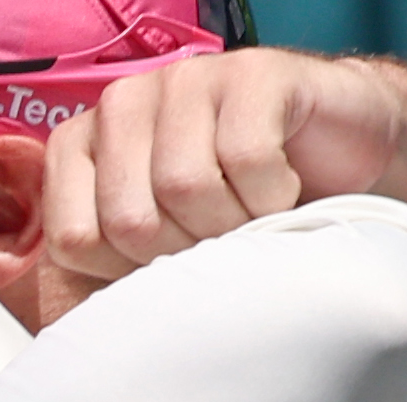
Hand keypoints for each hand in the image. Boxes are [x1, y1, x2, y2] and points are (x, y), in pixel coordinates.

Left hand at [42, 51, 406, 297]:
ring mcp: (185, 80)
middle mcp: (121, 104)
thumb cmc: (232, 200)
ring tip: (250, 212)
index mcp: (77, 147)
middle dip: (183, 249)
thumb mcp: (155, 237)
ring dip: (231, 222)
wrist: (332, 146)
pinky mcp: (250, 73)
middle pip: (128, 217)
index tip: (167, 258)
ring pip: (184, 186)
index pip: (74, 238)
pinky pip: (247, 157)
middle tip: (219, 237)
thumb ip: (106, 260)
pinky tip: (281, 184)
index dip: (127, 269)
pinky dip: (271, 193)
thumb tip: (91, 323)